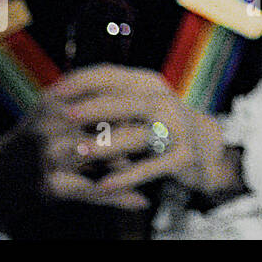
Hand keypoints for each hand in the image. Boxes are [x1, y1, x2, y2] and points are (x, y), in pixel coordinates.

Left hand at [42, 64, 237, 203]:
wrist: (206, 145)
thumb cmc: (158, 122)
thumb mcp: (138, 101)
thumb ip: (108, 94)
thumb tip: (61, 88)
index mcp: (149, 84)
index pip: (114, 75)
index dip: (85, 81)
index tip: (55, 90)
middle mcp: (165, 102)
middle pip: (129, 102)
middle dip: (96, 108)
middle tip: (64, 115)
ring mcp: (177, 130)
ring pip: (140, 135)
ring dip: (109, 143)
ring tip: (80, 152)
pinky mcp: (184, 156)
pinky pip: (152, 167)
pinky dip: (127, 177)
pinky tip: (104, 186)